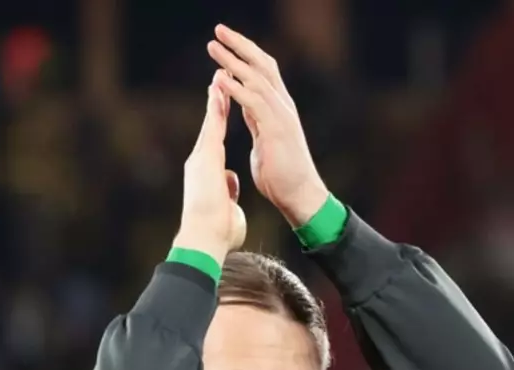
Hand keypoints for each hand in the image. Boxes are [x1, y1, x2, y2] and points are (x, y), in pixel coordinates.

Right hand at [174, 80, 247, 265]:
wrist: (204, 240)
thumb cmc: (217, 232)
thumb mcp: (227, 207)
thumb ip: (227, 191)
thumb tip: (229, 184)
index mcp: (207, 174)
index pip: (215, 140)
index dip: (220, 121)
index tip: (223, 103)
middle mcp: (200, 163)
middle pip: (211, 126)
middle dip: (216, 103)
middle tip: (219, 79)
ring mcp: (200, 160)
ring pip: (211, 123)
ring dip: (216, 100)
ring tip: (219, 76)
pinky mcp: (204, 160)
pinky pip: (213, 129)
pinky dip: (216, 110)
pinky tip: (219, 92)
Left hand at [208, 24, 328, 228]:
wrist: (300, 196)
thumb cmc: (282, 175)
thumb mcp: (265, 139)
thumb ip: (257, 120)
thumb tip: (247, 108)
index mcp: (278, 109)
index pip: (261, 71)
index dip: (244, 54)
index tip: (225, 42)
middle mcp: (282, 106)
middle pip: (261, 65)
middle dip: (239, 45)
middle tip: (218, 30)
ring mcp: (281, 116)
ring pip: (256, 78)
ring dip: (233, 61)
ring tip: (213, 47)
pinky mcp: (276, 130)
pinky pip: (254, 102)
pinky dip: (236, 88)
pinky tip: (221, 77)